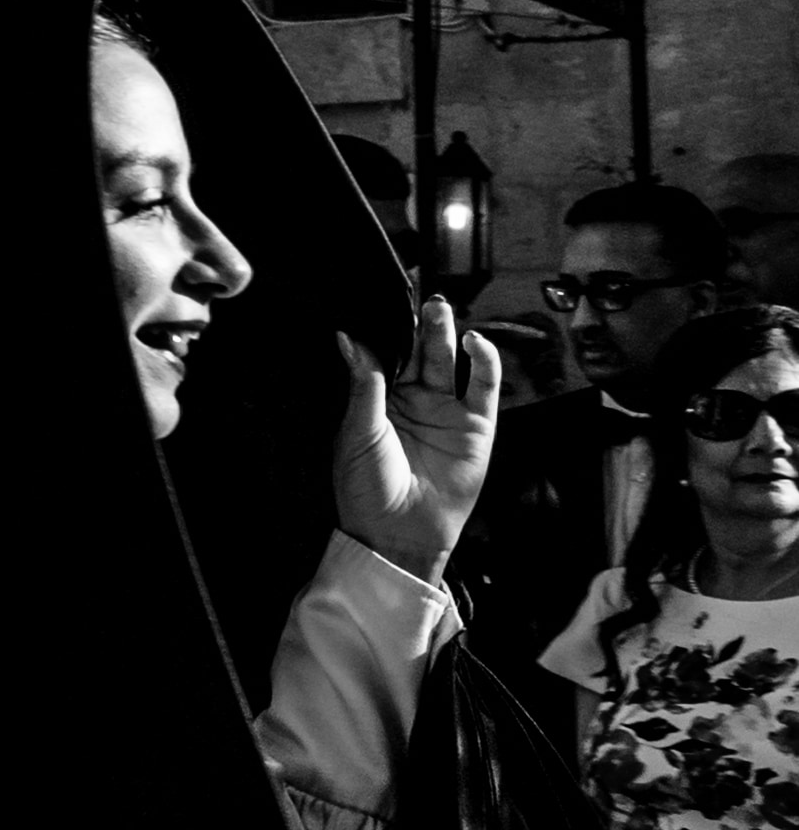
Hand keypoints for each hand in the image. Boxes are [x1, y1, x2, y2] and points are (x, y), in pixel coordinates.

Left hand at [326, 295, 501, 583]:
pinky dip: (483, 363)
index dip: (388, 329)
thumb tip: (347, 338)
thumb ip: (363, 384)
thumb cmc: (367, 487)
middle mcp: (412, 400)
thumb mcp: (358, 432)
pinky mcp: (476, 426)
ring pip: (448, 362)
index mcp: (377, 399)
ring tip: (440, 308)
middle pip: (418, 351)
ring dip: (446, 335)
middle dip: (419, 324)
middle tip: (418, 297)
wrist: (398, 532)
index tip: (384, 298)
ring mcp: (445, 411)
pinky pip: (483, 388)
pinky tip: (474, 343)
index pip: (386, 354)